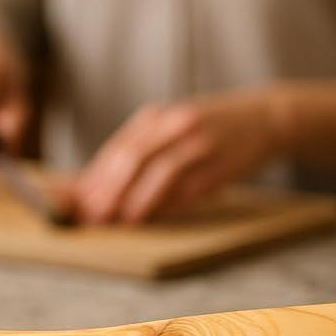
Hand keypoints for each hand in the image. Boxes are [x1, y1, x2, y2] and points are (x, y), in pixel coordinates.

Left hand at [62, 90, 282, 224]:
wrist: (266, 117)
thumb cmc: (212, 131)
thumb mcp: (174, 131)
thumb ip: (142, 154)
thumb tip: (98, 188)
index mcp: (157, 116)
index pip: (116, 149)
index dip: (92, 176)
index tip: (69, 199)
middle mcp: (173, 123)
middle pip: (130, 156)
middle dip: (103, 189)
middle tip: (85, 215)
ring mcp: (197, 141)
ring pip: (154, 169)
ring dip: (128, 198)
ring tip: (108, 219)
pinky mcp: (218, 162)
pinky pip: (183, 184)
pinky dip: (159, 200)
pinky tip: (143, 215)